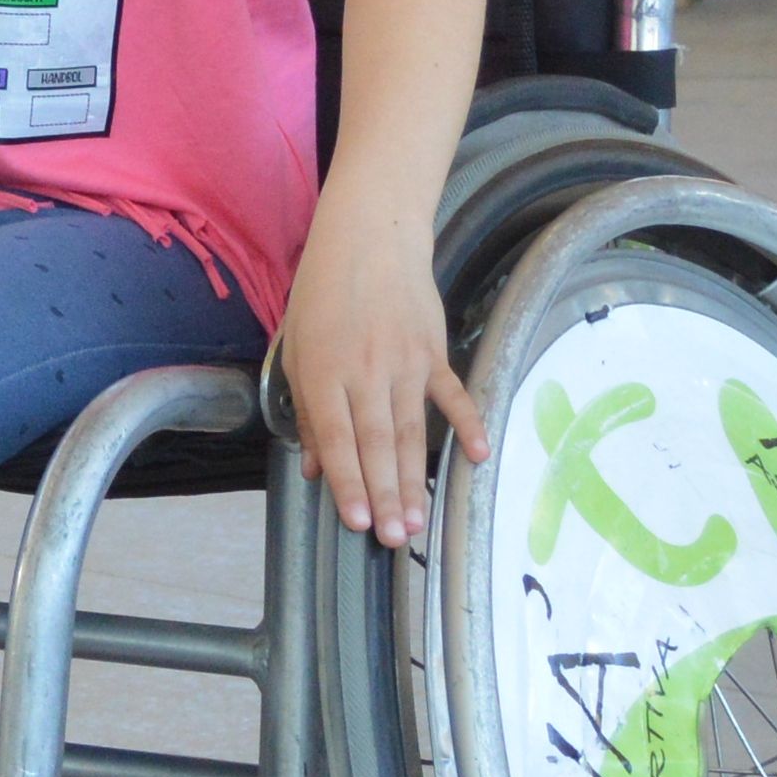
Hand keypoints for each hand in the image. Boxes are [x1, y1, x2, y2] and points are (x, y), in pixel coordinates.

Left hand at [276, 257, 485, 546]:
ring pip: (412, 432)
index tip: (358, 523)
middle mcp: (365, 372)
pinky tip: (479, 456)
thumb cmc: (322, 293)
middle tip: (396, 540)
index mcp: (324, 372)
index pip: (337, 438)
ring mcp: (405, 363)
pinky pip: (452, 395)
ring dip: (416, 480)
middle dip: (385, 496)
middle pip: (378, 445)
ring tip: (420, 522)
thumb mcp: (297, 348)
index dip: (348, 483)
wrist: (371, 236)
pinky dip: (468, 424)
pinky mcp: (433, 352)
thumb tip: (317, 469)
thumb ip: (309, 413)